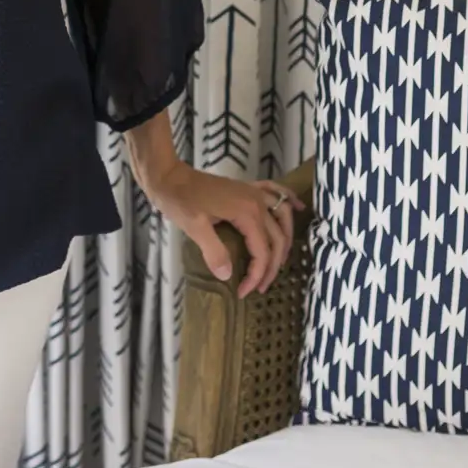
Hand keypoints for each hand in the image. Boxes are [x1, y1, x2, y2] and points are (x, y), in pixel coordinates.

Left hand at [142, 162, 305, 298]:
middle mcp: (257, 201)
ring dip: (285, 241)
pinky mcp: (247, 188)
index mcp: (247, 213)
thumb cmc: (180, 200)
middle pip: (278, 239)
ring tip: (277, 263)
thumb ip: (215, 252)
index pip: (262, 251)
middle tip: (259, 287)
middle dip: (272, 266)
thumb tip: (229, 276)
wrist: (168, 176)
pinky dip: (289, 200)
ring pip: (283, 217)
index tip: (244, 292)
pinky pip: (276, 192)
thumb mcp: (195, 228)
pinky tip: (299, 208)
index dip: (257, 275)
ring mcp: (254, 192)